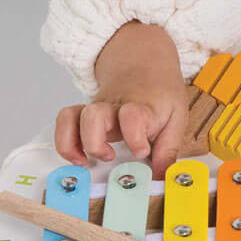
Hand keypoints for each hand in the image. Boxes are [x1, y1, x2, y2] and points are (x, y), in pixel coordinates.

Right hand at [53, 22, 189, 176]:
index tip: (141, 152)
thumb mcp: (176, 117)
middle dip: (95, 142)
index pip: (132, 115)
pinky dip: (63, 140)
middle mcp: (114, 107)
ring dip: (72, 143)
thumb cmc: (161, 94)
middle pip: (93, 115)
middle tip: (110, 157)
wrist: (145, 65)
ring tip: (85, 161)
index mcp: (141, 107)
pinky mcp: (85, 113)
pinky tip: (77, 156)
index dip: (134, 135)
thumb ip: (169, 148)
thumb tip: (162, 176)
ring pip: (72, 116)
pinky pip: (64, 119)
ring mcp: (97, 108)